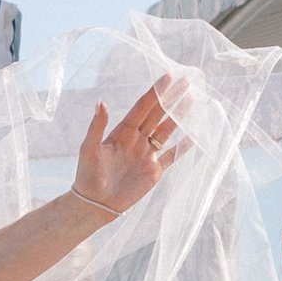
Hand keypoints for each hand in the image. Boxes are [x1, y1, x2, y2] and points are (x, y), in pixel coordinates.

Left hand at [73, 83, 187, 220]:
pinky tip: (194, 136)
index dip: (156, 92)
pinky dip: (183, 147)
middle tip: (186, 81)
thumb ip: (97, 126)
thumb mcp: (89, 148)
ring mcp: (147, 154)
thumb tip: (101, 102)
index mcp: (122, 132)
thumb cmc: (88, 175)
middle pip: (158, 114)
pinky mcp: (154, 171)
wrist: (95, 203)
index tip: (168, 76)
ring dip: (179, 116)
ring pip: (167, 131)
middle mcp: (137, 140)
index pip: (143, 107)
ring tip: (193, 100)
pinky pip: (172, 156)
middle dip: (172, 98)